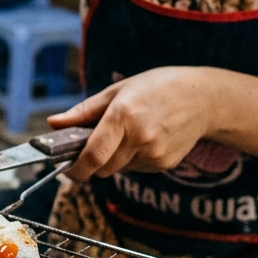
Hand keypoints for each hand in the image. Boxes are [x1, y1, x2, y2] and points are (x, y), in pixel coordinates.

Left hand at [47, 67, 220, 180]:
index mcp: (123, 116)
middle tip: (95, 143)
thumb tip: (53, 124)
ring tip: (128, 132)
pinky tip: (146, 138)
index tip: (66, 170)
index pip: (93, 156)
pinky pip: (136, 168)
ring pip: (118, 169)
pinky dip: (132, 158)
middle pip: (102, 167)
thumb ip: (83, 112)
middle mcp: (140, 138)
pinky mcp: (165, 164)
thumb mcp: (117, 91)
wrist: (205, 98)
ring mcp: (155, 154)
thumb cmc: (156, 88)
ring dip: (113, 158)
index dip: (75, 169)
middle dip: (92, 161)